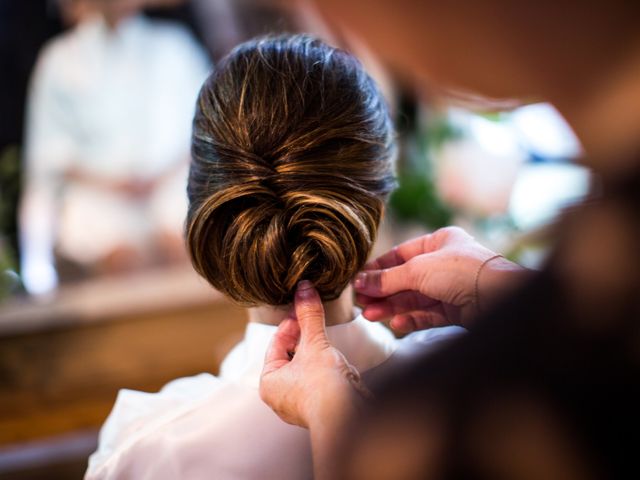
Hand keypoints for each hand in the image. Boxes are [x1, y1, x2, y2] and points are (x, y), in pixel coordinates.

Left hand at [260, 281, 364, 427]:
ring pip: (305, 368)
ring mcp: (300, 404)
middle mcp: (280, 397)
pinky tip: (337, 363)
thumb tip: (304, 289)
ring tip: (326, 341)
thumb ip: (309, 316)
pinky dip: (326, 369)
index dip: (291, 322)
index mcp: (269, 383)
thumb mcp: (314, 343)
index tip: (302, 307)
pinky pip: (319, 381)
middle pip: (290, 355)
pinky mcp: (320, 407)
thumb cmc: (324, 387)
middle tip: (314, 319)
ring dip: (316, 353)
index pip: (276, 343)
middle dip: (304, 337)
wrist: (349, 416)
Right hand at [354, 226, 524, 331]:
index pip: (401, 254)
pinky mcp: (456, 311)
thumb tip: (360, 283)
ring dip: (391, 307)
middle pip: (405, 279)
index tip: (359, 280)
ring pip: (414, 299)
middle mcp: (445, 264)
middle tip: (361, 303)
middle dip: (383, 292)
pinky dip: (410, 319)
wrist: (499, 297)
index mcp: (439, 242)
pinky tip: (395, 323)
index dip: (379, 268)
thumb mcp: (417, 270)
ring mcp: (451, 288)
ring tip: (370, 315)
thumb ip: (387, 279)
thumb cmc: (462, 271)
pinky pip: (427, 315)